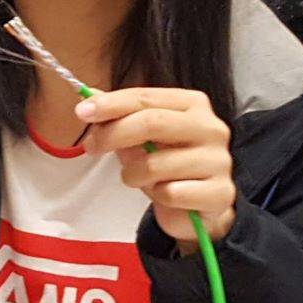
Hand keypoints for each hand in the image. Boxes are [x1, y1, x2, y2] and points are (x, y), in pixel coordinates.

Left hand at [78, 87, 235, 247]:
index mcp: (193, 104)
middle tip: (91, 146)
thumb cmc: (166, 164)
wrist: (196, 205)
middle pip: (152, 123)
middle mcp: (211, 127)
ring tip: (136, 177)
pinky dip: (157, 195)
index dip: (111, 103)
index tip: (82, 111)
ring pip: (155, 164)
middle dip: (113, 134)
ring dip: (132, 174)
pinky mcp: (220, 192)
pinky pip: (170, 193)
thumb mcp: (141, 136)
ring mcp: (219, 160)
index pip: (146, 97)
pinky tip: (163, 194)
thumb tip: (90, 100)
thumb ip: (119, 117)